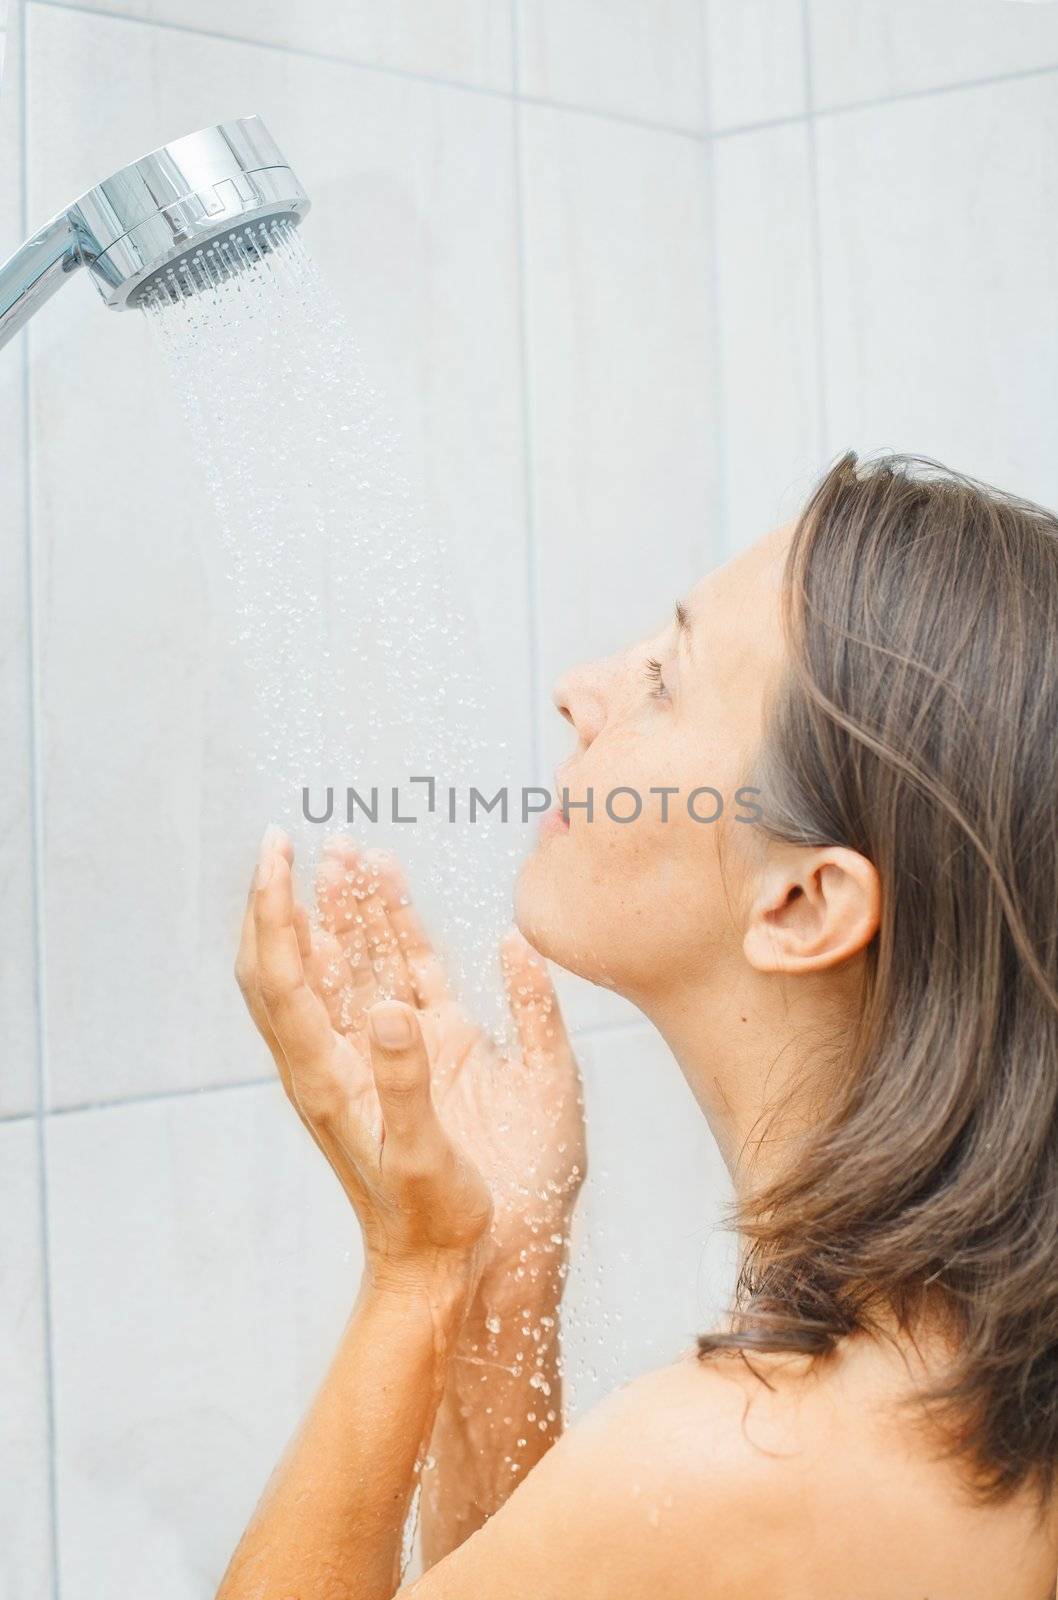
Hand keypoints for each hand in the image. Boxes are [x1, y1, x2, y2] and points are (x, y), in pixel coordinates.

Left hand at [235, 829, 492, 1302]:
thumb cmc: (435, 1221)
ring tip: (353, 851)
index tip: (277, 851)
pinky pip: (398, 980)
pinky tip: (401, 902)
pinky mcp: (419, 1059)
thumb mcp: (422, 1158)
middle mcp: (341, 1057)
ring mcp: (377, 1055)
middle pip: (304, 959)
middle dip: (302, 895)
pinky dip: (393, 935)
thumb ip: (405, 1081)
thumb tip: (388, 1005)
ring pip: (349, 963)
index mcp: (328, 1076)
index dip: (275, 908)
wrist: (454, 1265)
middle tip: (311, 838)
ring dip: (346, 907)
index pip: (285, 974)